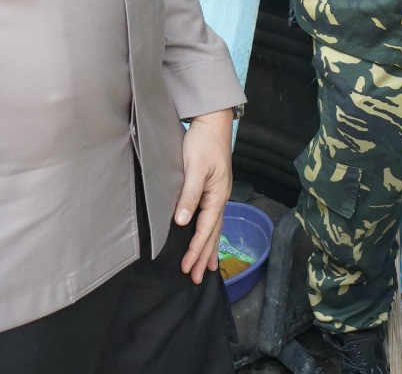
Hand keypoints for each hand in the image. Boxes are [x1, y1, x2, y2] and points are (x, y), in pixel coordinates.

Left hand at [175, 110, 234, 283]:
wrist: (213, 123)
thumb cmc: (202, 143)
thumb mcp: (194, 168)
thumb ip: (188, 195)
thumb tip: (181, 221)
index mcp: (216, 196)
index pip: (205, 230)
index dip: (195, 250)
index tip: (186, 268)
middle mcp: (220, 198)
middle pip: (213, 234)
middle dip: (204, 257)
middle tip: (195, 279)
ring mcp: (219, 194)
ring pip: (214, 228)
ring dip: (209, 248)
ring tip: (207, 268)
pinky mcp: (214, 189)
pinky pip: (213, 218)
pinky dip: (210, 233)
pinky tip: (209, 238)